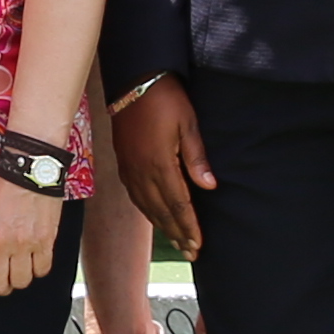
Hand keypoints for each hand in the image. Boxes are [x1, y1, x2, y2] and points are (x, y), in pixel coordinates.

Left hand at [0, 168, 63, 300]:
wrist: (29, 168)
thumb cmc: (3, 186)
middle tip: (2, 280)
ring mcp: (24, 245)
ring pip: (22, 282)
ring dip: (20, 278)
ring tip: (19, 267)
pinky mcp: (46, 241)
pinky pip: (42, 270)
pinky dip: (39, 269)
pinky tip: (35, 258)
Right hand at [111, 80, 212, 251]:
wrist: (132, 81)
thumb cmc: (165, 98)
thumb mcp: (188, 123)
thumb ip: (197, 157)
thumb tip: (209, 187)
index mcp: (160, 164)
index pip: (178, 205)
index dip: (189, 227)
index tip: (199, 245)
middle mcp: (142, 172)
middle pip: (162, 211)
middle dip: (177, 234)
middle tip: (191, 252)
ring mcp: (130, 169)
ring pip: (147, 206)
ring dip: (162, 226)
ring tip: (176, 242)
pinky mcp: (123, 163)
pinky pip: (135, 196)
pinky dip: (147, 211)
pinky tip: (154, 217)